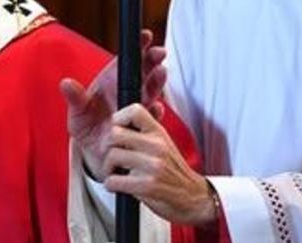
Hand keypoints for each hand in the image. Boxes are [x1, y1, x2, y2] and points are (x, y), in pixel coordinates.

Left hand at [60, 29, 166, 179]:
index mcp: (111, 82)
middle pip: (143, 71)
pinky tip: (156, 108)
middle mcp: (127, 91)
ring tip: (161, 73)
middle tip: (159, 53)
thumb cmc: (87, 129)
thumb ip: (75, 99)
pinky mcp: (144, 125)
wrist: (98, 156)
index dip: (137, 46)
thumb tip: (66, 83)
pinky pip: (152, 117)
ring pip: (151, 90)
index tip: (145, 36)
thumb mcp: (78, 115)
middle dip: (152, 60)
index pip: (125, 60)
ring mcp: (137, 107)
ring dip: (157, 81)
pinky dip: (156, 111)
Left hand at [100, 103, 216, 226]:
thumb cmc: (175, 172)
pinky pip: (113, 180)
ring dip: (107, 168)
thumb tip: (155, 104)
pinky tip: (118, 185)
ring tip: (115, 172)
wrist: (194, 197)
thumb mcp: (166, 143)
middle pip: (115, 134)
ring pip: (112, 156)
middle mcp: (156, 146)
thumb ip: (154, 126)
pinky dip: (110, 184)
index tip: (116, 128)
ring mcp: (152, 166)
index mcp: (159, 134)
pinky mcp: (147, 186)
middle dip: (107, 147)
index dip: (118, 117)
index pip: (135, 110)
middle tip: (111, 155)